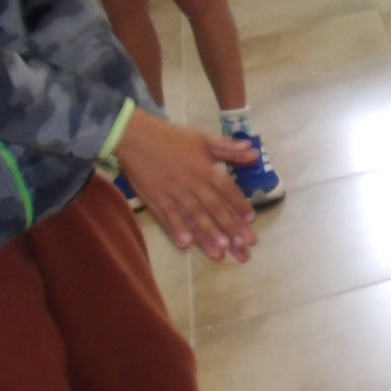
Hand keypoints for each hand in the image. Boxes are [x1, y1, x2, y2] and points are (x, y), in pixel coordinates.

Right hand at [113, 110, 258, 260]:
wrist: (136, 137)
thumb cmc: (173, 137)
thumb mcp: (204, 137)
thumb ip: (229, 148)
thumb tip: (254, 152)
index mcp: (206, 168)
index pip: (227, 190)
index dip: (239, 205)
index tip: (251, 221)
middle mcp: (192, 184)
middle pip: (214, 209)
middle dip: (230, 229)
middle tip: (243, 247)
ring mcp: (173, 194)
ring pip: (193, 217)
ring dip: (207, 236)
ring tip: (220, 253)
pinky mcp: (155, 200)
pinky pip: (167, 218)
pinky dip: (176, 230)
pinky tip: (186, 244)